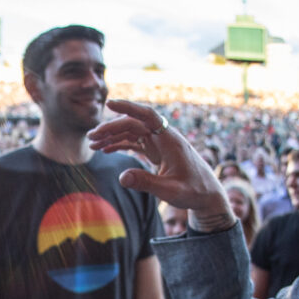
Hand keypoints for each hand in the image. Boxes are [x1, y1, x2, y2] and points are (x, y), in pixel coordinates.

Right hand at [88, 101, 234, 229]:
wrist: (206, 195)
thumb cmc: (193, 191)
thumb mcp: (170, 191)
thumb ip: (147, 183)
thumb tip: (122, 178)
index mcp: (170, 139)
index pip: (148, 115)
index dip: (129, 107)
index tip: (110, 103)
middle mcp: (164, 137)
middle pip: (134, 124)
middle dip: (111, 128)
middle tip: (91, 138)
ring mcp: (160, 143)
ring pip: (132, 132)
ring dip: (113, 136)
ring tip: (93, 144)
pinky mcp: (157, 151)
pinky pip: (135, 142)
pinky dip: (121, 144)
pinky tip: (107, 149)